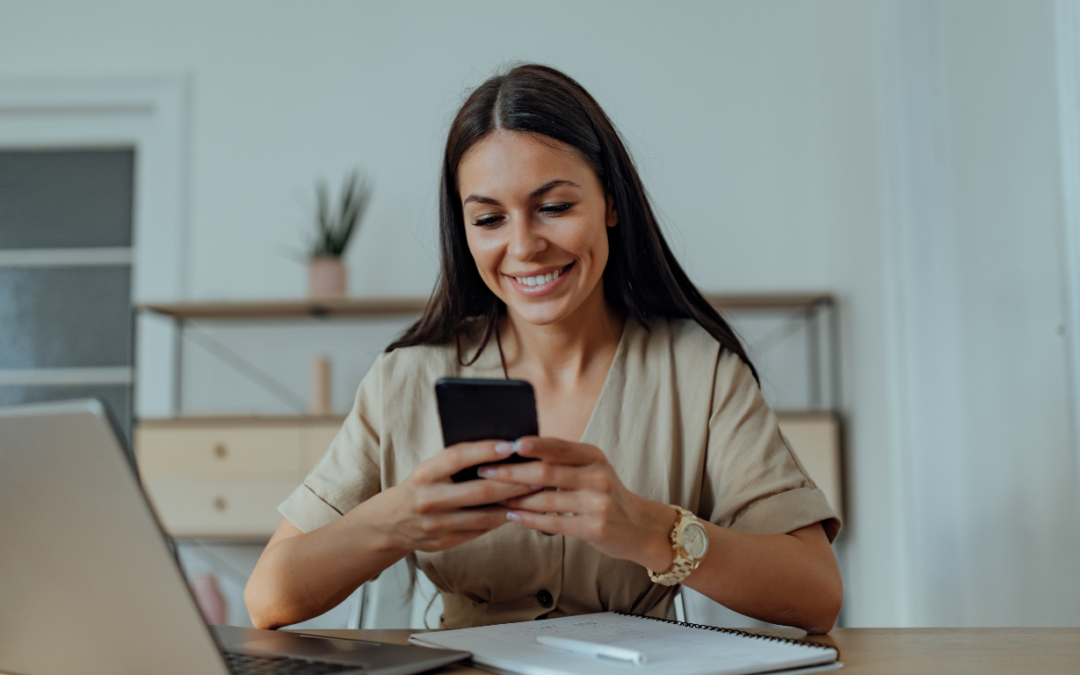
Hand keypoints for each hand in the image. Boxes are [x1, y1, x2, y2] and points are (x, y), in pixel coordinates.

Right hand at [372, 441, 538, 553]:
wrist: (391, 523)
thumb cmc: (421, 486)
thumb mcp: (430, 469)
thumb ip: (457, 462)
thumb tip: (501, 450)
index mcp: (424, 474)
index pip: (457, 458)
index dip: (484, 451)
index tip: (510, 445)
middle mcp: (429, 499)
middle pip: (479, 491)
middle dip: (513, 483)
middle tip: (538, 475)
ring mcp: (438, 524)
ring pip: (484, 515)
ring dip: (513, 504)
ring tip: (536, 493)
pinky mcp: (446, 542)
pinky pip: (480, 530)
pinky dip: (501, 519)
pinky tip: (519, 510)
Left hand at [478, 437, 677, 571]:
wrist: (639, 527)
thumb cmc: (604, 494)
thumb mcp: (592, 468)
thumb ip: (563, 460)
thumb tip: (517, 450)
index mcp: (594, 456)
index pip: (558, 447)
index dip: (531, 445)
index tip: (505, 445)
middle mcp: (598, 476)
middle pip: (547, 472)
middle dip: (512, 472)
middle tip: (485, 471)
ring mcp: (598, 503)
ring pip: (547, 499)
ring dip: (515, 499)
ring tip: (491, 496)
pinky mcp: (595, 528)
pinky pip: (554, 523)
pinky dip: (529, 519)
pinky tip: (511, 516)